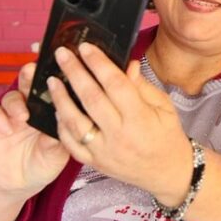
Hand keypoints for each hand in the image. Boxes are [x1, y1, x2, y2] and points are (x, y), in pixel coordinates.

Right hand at [0, 62, 69, 198]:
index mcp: (52, 109)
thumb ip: (59, 140)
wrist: (22, 182)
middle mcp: (32, 107)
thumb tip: (61, 123)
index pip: (52, 85)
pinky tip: (7, 129)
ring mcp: (12, 114)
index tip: (57, 60)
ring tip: (23, 116)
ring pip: (11, 96)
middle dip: (30, 74)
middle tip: (32, 71)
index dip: (52, 70)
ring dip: (16, 102)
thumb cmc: (45, 162)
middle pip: (30, 83)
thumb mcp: (58, 155)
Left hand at [47, 43, 193, 203]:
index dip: (99, 63)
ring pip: (75, 122)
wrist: (166, 173)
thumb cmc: (167, 136)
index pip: (115, 85)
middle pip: (91, 99)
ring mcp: (104, 152)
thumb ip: (142, 86)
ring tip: (52, 80)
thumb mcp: (164, 107)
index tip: (86, 47)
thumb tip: (126, 64)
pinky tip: (57, 109)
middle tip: (62, 53)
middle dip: (74, 72)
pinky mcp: (94, 163)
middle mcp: (119, 136)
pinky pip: (71, 144)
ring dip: (61, 99)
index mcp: (140, 119)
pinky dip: (61, 126)